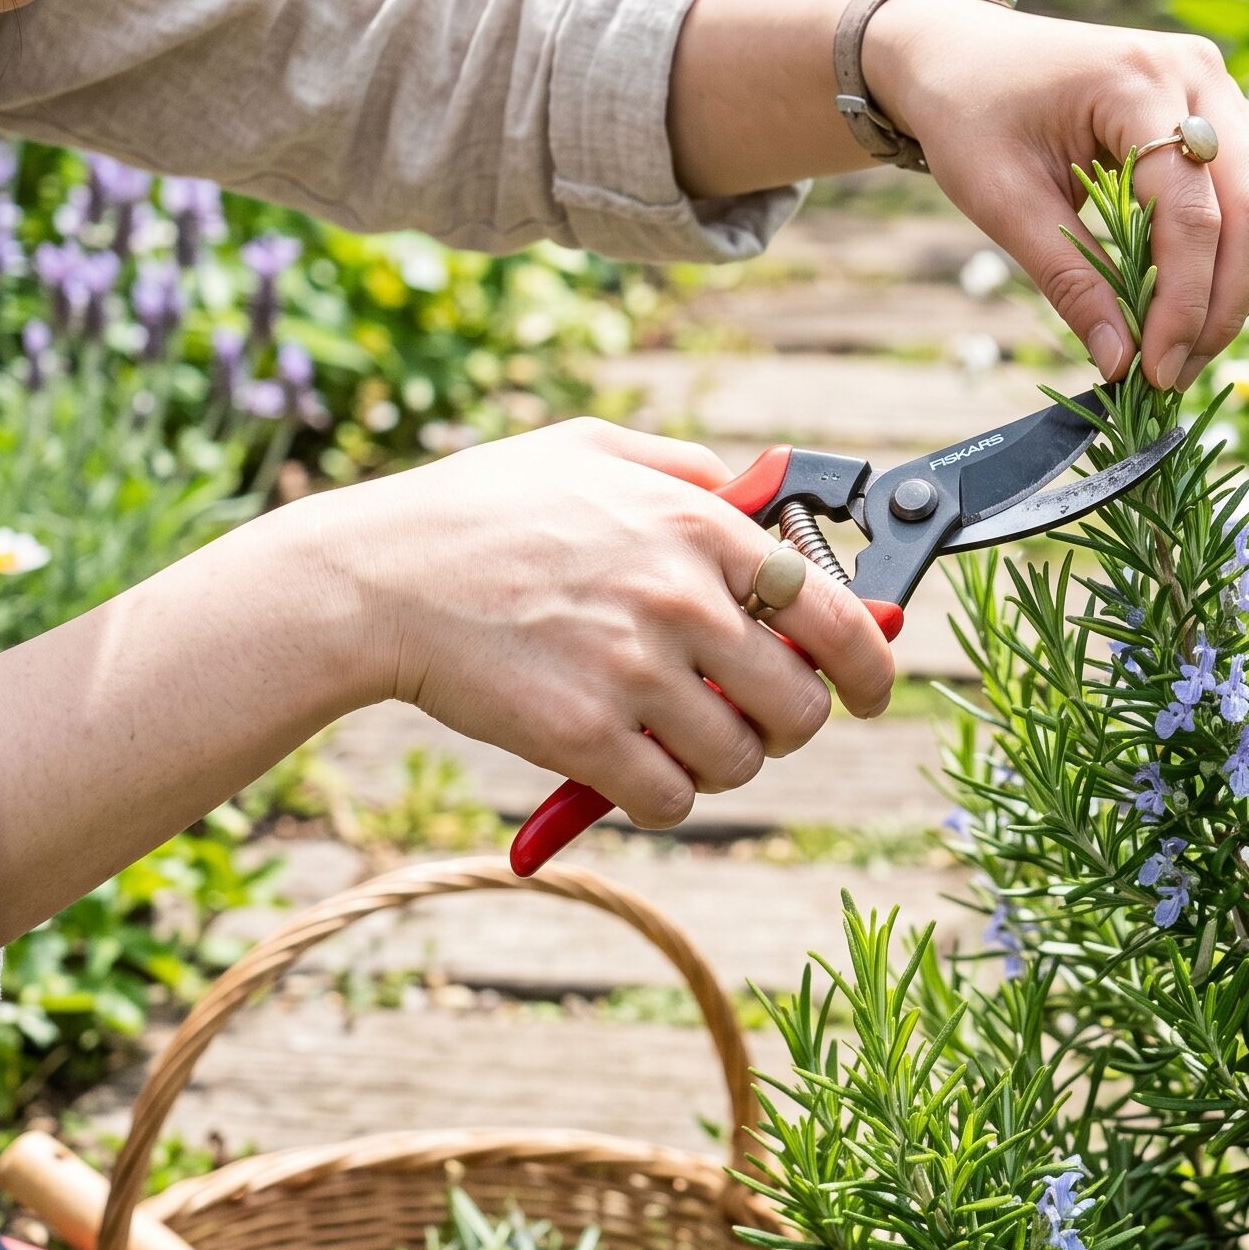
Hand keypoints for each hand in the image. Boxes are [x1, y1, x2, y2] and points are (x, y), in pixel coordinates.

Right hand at [319, 419, 895, 828]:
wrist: (376, 579)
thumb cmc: (481, 510)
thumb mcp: (592, 449)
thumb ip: (685, 468)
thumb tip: (754, 494)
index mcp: (698, 525)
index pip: (836, 613)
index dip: (871, 666)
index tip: (872, 690)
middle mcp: (681, 596)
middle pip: (800, 704)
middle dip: (787, 723)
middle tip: (751, 717)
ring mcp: (634, 670)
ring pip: (740, 760)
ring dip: (719, 761)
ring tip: (672, 734)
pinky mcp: (583, 737)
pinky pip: (671, 800)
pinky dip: (661, 795)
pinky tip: (625, 764)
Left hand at [863, 0, 1248, 390]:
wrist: (962, 54)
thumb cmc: (970, 116)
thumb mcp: (1001, 201)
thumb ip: (1069, 280)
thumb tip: (1121, 365)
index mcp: (1137, 82)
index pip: (1193, 213)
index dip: (1184, 305)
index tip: (1157, 371)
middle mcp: (1199, 75)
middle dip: (1227, 305)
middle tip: (1175, 370)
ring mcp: (1223, 87)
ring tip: (1194, 338)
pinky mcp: (1231, 110)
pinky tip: (1219, 284)